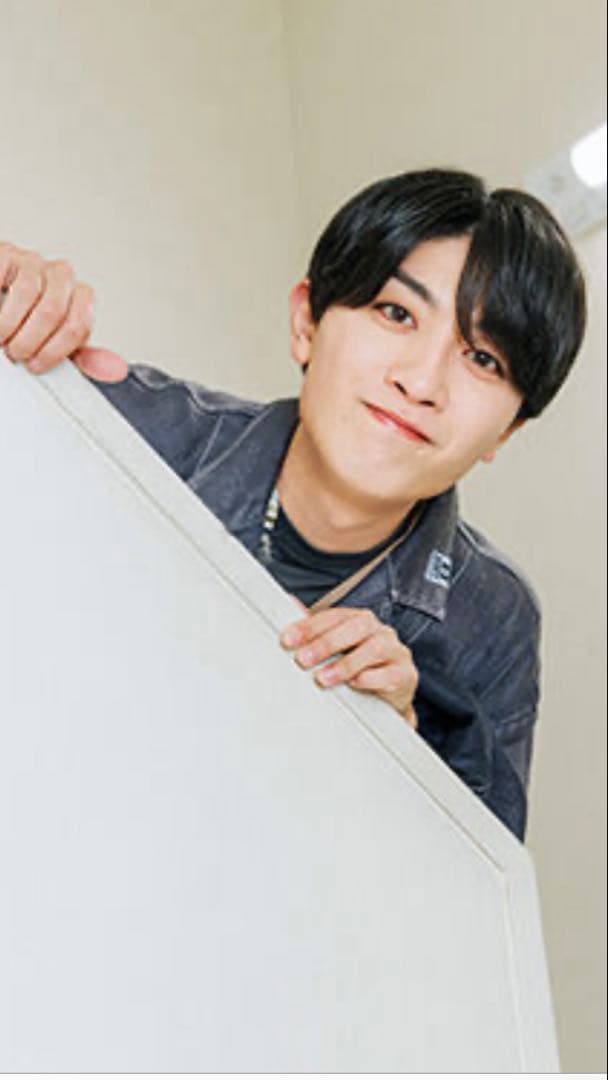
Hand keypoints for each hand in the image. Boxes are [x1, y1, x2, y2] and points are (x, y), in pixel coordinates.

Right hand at [0, 242, 127, 381]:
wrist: (0, 299)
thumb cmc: (27, 324)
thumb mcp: (57, 345)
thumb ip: (83, 358)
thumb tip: (117, 370)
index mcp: (79, 298)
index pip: (79, 324)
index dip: (54, 351)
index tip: (36, 364)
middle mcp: (60, 277)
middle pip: (53, 310)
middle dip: (30, 341)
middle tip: (16, 353)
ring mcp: (34, 262)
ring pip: (28, 292)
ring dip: (9, 325)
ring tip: (2, 338)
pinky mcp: (9, 254)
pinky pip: (4, 274)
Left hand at [280, 607, 418, 728]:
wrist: (390, 696)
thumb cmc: (361, 667)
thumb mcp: (337, 648)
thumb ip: (315, 628)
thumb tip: (290, 602)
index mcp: (360, 620)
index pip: (335, 616)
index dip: (310, 626)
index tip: (288, 640)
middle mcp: (380, 631)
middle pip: (356, 627)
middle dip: (326, 642)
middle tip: (303, 659)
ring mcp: (396, 651)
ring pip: (375, 648)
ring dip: (345, 664)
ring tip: (323, 678)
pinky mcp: (405, 674)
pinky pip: (390, 674)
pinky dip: (370, 679)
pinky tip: (354, 684)